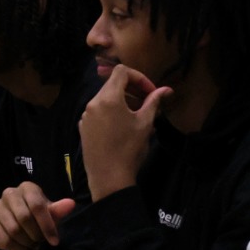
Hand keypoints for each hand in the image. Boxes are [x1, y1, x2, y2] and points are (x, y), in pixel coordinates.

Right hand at [0, 181, 79, 249]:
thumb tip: (70, 204)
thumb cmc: (40, 216)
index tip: (54, 241)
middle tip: (41, 243)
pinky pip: (1, 239)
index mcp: (27, 188)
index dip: (47, 226)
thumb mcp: (51, 214)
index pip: (37, 206)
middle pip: (23, 218)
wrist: (22, 223)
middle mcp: (9, 193)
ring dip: (26, 244)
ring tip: (34, 248)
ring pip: (12, 230)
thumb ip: (59, 210)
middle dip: (35, 235)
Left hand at [80, 64, 171, 199]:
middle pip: (113, 84)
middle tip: (148, 103)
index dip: (139, 77)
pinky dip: (111, 112)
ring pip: (105, 99)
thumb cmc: (129, 148)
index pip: (121, 71)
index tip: (150, 92)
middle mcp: (92, 103)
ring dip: (123, 101)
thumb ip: (154, 102)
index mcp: (107, 98)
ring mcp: (85, 116)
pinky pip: (98, 112)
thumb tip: (167, 89)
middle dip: (132, 90)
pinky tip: (123, 127)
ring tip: (138, 116)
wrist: (108, 177)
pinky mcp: (83, 128)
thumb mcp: (145, 123)